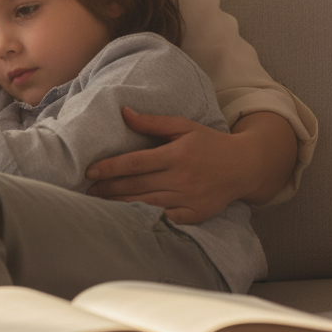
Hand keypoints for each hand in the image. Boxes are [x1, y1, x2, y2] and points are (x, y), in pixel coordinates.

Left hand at [85, 107, 246, 223]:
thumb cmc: (209, 143)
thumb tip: (123, 112)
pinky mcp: (196, 214)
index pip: (136, 162)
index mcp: (176, 155)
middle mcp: (181, 178)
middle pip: (137, 186)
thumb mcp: (183, 126)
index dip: (111, 168)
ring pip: (147, 204)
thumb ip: (152, 122)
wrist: (245, 166)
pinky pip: (166, 219)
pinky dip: (146, 219)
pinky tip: (127, 218)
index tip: (91, 171)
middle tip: (87, 191)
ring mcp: (189, 199)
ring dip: (121, 205)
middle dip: (109, 189)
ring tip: (99, 204)